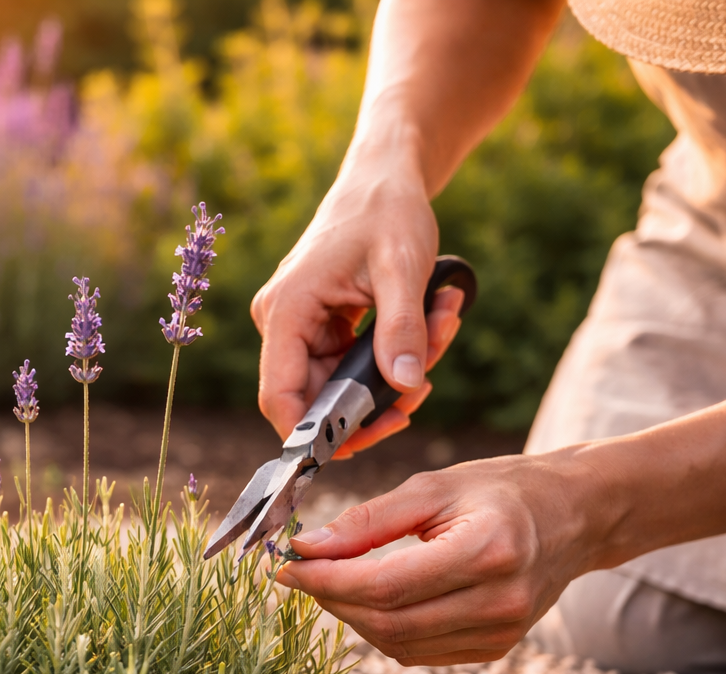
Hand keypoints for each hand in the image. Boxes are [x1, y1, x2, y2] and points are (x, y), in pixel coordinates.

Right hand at [252, 158, 462, 455]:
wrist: (386, 177)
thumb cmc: (387, 210)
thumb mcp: (403, 268)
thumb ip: (403, 329)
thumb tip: (406, 387)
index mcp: (286, 310)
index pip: (282, 397)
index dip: (312, 434)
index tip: (361, 444)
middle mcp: (282, 322)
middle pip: (317, 398)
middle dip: (377, 399)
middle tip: (427, 385)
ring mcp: (301, 325)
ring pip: (344, 382)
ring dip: (397, 371)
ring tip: (443, 323)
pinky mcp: (322, 324)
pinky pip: (354, 361)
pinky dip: (394, 352)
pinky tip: (433, 316)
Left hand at [274, 454, 597, 664]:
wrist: (575, 516)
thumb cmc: (502, 489)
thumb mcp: (433, 488)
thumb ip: (367, 520)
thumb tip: (306, 548)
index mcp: (487, 551)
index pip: (385, 586)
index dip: (327, 582)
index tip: (288, 566)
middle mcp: (499, 602)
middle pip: (388, 624)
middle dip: (333, 601)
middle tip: (303, 573)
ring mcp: (502, 634)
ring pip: (399, 645)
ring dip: (354, 618)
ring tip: (334, 582)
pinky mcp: (496, 649)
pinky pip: (420, 652)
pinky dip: (385, 630)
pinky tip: (374, 599)